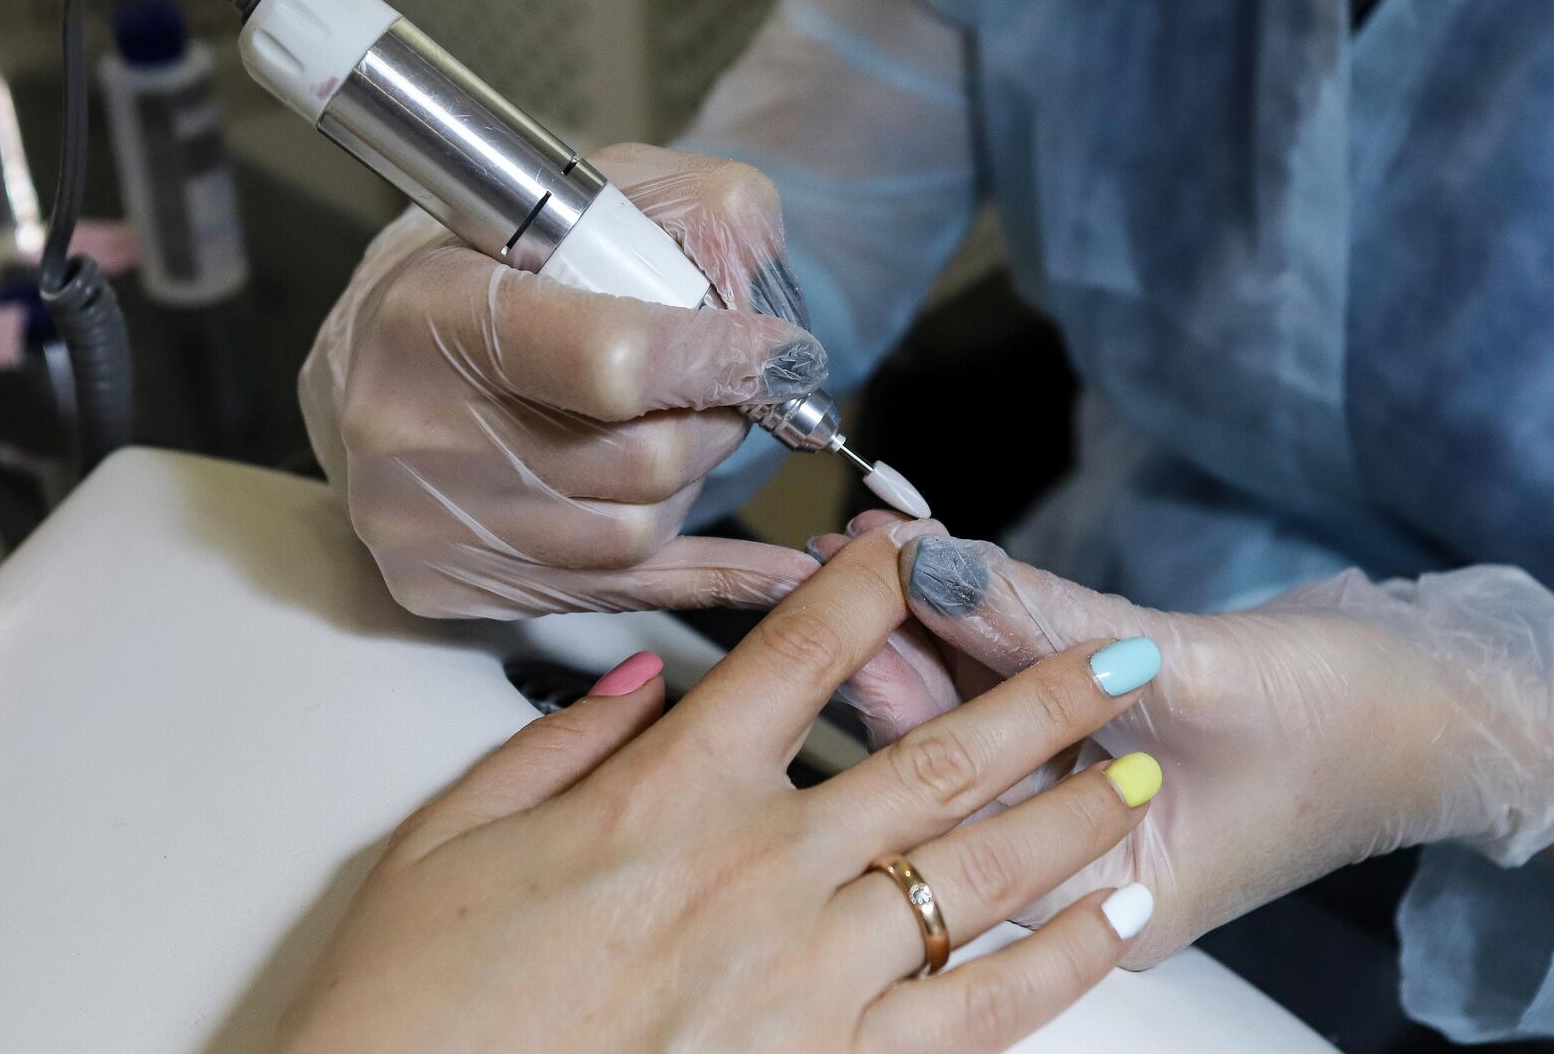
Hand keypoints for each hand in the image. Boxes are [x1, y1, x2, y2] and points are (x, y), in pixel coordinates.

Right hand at [279, 522, 1166, 1053]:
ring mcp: (811, 978)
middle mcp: (762, 872)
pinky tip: (1113, 924)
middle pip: (936, 759)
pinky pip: (979, 1014)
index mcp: (670, 798)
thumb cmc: (413, 1009)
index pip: (796, 659)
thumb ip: (556, 746)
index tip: (917, 547)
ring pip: (980, 876)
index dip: (866, 588)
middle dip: (1042, 697)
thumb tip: (639, 682)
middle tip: (1118, 658)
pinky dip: (1060, 965)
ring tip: (1140, 773)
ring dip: (1074, 818)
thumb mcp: (447, 843)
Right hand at [301, 143, 826, 617]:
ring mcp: (423, 520)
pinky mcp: (444, 582)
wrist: (375, 351)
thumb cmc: (489, 267)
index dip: (721, 360)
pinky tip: (775, 570)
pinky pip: (619, 593)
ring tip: (673, 427)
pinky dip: (711, 575)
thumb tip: (763, 297)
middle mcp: (413, 426)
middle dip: (716, 419)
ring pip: (638, 532)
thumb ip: (696, 212)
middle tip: (721, 386)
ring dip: (690, 482)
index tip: (781, 352)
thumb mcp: (588, 196)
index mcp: (433, 308)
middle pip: (642, 460)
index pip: (614, 362)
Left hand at [815, 518, 1553, 966]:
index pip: (963, 806)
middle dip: (897, 648)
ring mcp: (1094, 797)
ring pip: (983, 712)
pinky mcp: (1112, 737)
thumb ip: (1053, 629)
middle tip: (834, 555)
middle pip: (955, 758)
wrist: (1456, 705)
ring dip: (933, 622)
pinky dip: (989, 618)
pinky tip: (938, 554)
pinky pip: (1029, 680)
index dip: (896, 697)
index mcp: (1102, 896)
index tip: (843, 604)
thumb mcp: (1195, 673)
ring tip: (868, 538)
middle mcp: (1082, 857)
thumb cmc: (1359, 724)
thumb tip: (936, 565)